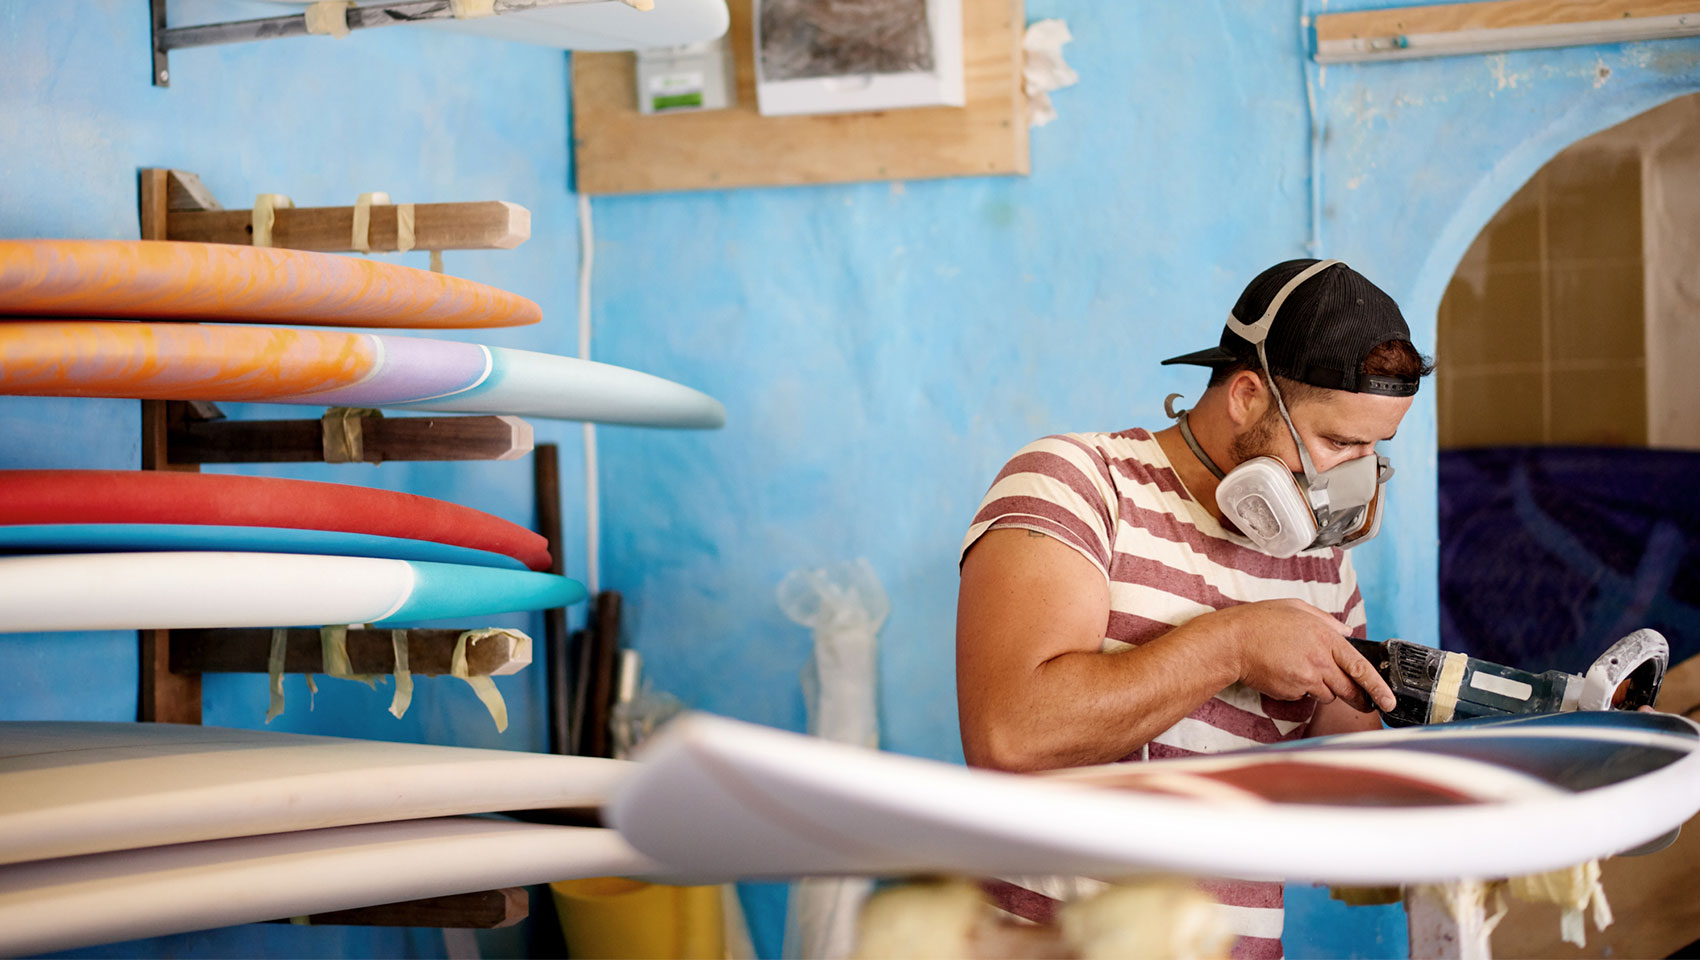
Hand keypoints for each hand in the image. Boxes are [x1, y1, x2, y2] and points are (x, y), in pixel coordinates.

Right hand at [1209, 599, 1396, 712]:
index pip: (1360, 668)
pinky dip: (1299, 688)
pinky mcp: (1290, 691)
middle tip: (1364, 703)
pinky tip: (1284, 672)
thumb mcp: (1297, 608)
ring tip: (1300, 669)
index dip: (1378, 687)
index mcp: (1325, 639)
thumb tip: (1346, 633)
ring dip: (1322, 687)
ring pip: (1326, 694)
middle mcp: (1318, 661)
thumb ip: (1327, 621)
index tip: (1389, 701)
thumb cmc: (1261, 621)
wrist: (1232, 641)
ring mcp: (1304, 679)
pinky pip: (1303, 695)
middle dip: (1358, 698)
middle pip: (1348, 689)